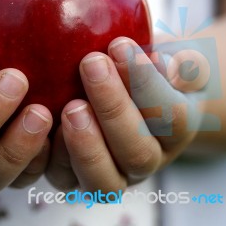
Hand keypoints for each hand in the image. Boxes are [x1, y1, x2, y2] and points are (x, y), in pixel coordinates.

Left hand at [46, 37, 201, 191]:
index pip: (171, 116)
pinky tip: (44, 120)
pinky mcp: (76, 176)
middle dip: (113, 108)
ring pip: (104, 180)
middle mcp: (146, 160)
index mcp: (175, 130)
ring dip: (86, 144)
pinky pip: (63, 178)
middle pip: (137, 153)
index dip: (145, 82)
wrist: (122, 92)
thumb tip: (165, 65)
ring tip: (71, 106)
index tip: (119, 45)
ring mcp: (112, 173)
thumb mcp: (172, 61)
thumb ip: (181, 63)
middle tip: (91, 64)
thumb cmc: (145, 72)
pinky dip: (52, 155)